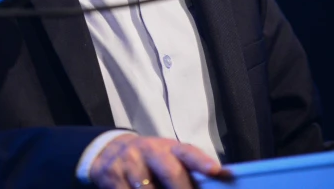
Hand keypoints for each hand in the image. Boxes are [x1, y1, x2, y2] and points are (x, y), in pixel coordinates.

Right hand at [89, 133, 231, 188]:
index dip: (201, 161)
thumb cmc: (150, 159)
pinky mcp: (113, 178)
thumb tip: (224, 177)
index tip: (215, 170)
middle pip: (170, 171)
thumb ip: (190, 168)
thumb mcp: (168, 156)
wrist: (109, 151)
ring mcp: (130, 164)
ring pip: (147, 188)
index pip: (188, 153)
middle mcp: (150, 152)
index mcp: (169, 148)